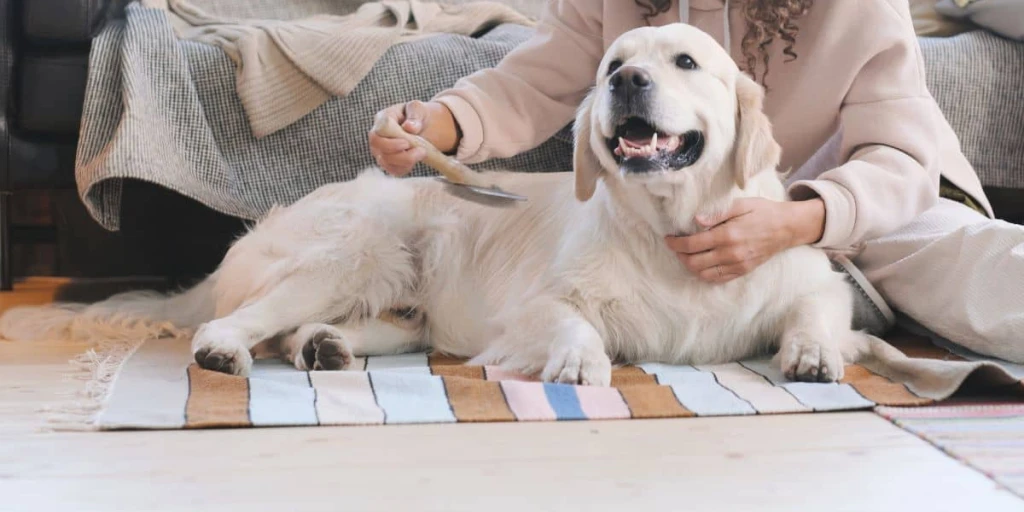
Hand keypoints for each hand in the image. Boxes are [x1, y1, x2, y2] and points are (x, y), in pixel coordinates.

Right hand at [367, 100, 459, 175]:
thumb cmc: (417, 115)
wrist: (423, 126)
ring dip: (406, 161)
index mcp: (381, 119)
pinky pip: (392, 170)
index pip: (376, 134)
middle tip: (420, 150)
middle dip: (399, 154)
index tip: (407, 143)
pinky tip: (416, 160)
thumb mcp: (418, 109)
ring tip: (422, 153)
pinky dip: (405, 168)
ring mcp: (380, 150)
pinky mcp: (388, 161)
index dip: (390, 142)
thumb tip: (409, 127)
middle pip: (378, 149)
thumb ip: (414, 115)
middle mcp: (377, 136)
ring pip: (385, 162)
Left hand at [665, 197, 825, 282]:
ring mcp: (737, 265)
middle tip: (675, 246)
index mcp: (727, 235)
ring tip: (686, 255)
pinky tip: (701, 264)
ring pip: (703, 273)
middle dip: (679, 255)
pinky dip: (704, 274)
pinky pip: (718, 279)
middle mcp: (731, 253)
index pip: (692, 244)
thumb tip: (696, 220)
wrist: (787, 228)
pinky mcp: (743, 271)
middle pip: (694, 262)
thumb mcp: (741, 205)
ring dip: (690, 266)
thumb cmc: (763, 212)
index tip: (668, 239)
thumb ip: (717, 214)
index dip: (676, 243)